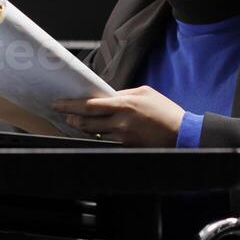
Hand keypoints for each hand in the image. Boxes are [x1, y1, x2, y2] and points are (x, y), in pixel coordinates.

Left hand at [53, 86, 185, 146]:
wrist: (181, 133)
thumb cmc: (164, 111)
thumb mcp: (144, 93)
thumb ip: (123, 93)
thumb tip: (106, 96)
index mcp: (124, 104)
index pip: (89, 105)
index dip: (70, 105)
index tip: (58, 104)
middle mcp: (120, 121)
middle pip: (86, 122)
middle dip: (72, 119)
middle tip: (64, 115)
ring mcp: (123, 137)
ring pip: (94, 134)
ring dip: (83, 129)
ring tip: (76, 123)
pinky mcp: (126, 146)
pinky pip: (106, 141)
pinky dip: (98, 136)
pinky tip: (95, 132)